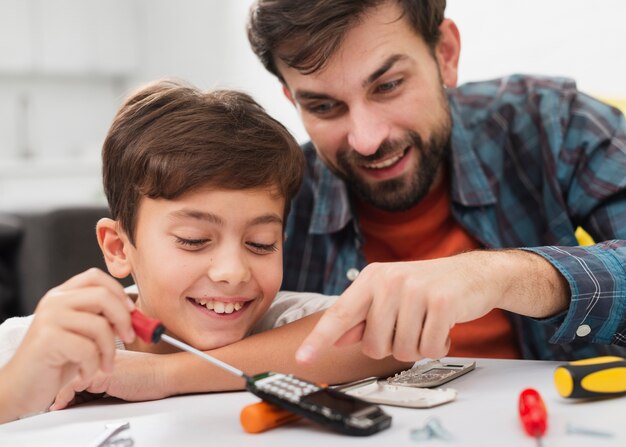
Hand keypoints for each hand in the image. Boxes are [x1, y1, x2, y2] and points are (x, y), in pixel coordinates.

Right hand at [0, 268, 134, 421]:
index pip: (96, 276)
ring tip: (104, 366)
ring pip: (100, 325)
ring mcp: (49, 318)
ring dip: (109, 351)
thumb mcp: (83, 334)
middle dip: (124, 319)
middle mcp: (54, 301)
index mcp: (62, 295)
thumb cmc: (56, 362)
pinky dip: (93, 366)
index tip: (131, 311)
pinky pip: (88, 349)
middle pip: (103, 296)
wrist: (22, 388)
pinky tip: (84, 375)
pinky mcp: (47, 339)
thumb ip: (102, 319)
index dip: (118, 291)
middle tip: (129, 338)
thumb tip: (134, 314)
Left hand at [51, 350, 169, 409]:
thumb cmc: (152, 375)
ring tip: (52, 405)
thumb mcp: (123, 374)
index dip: (66, 374)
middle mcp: (99, 352)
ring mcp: (98, 361)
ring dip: (58, 391)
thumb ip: (106, 376)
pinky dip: (64, 397)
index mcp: (104, 350)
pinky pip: (72, 385)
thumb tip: (87, 391)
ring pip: (67, 374)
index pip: (76, 358)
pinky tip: (61, 405)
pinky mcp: (101, 374)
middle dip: (58, 383)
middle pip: (69, 366)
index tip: (58, 392)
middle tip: (51, 400)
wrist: (166, 374)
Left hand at [296, 250, 567, 362]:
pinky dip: (438, 345)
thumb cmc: (425, 287)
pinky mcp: (442, 302)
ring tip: (426, 323)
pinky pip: (430, 347)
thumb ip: (363, 317)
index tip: (302, 357)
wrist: (470, 274)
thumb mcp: (389, 294)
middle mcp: (389, 281)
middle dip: (393, 345)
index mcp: (370, 279)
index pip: (340, 314)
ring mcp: (416, 290)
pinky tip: (442, 326)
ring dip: (418, 346)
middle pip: (374, 345)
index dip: (320, 339)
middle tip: (408, 325)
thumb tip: (339, 337)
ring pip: (403, 350)